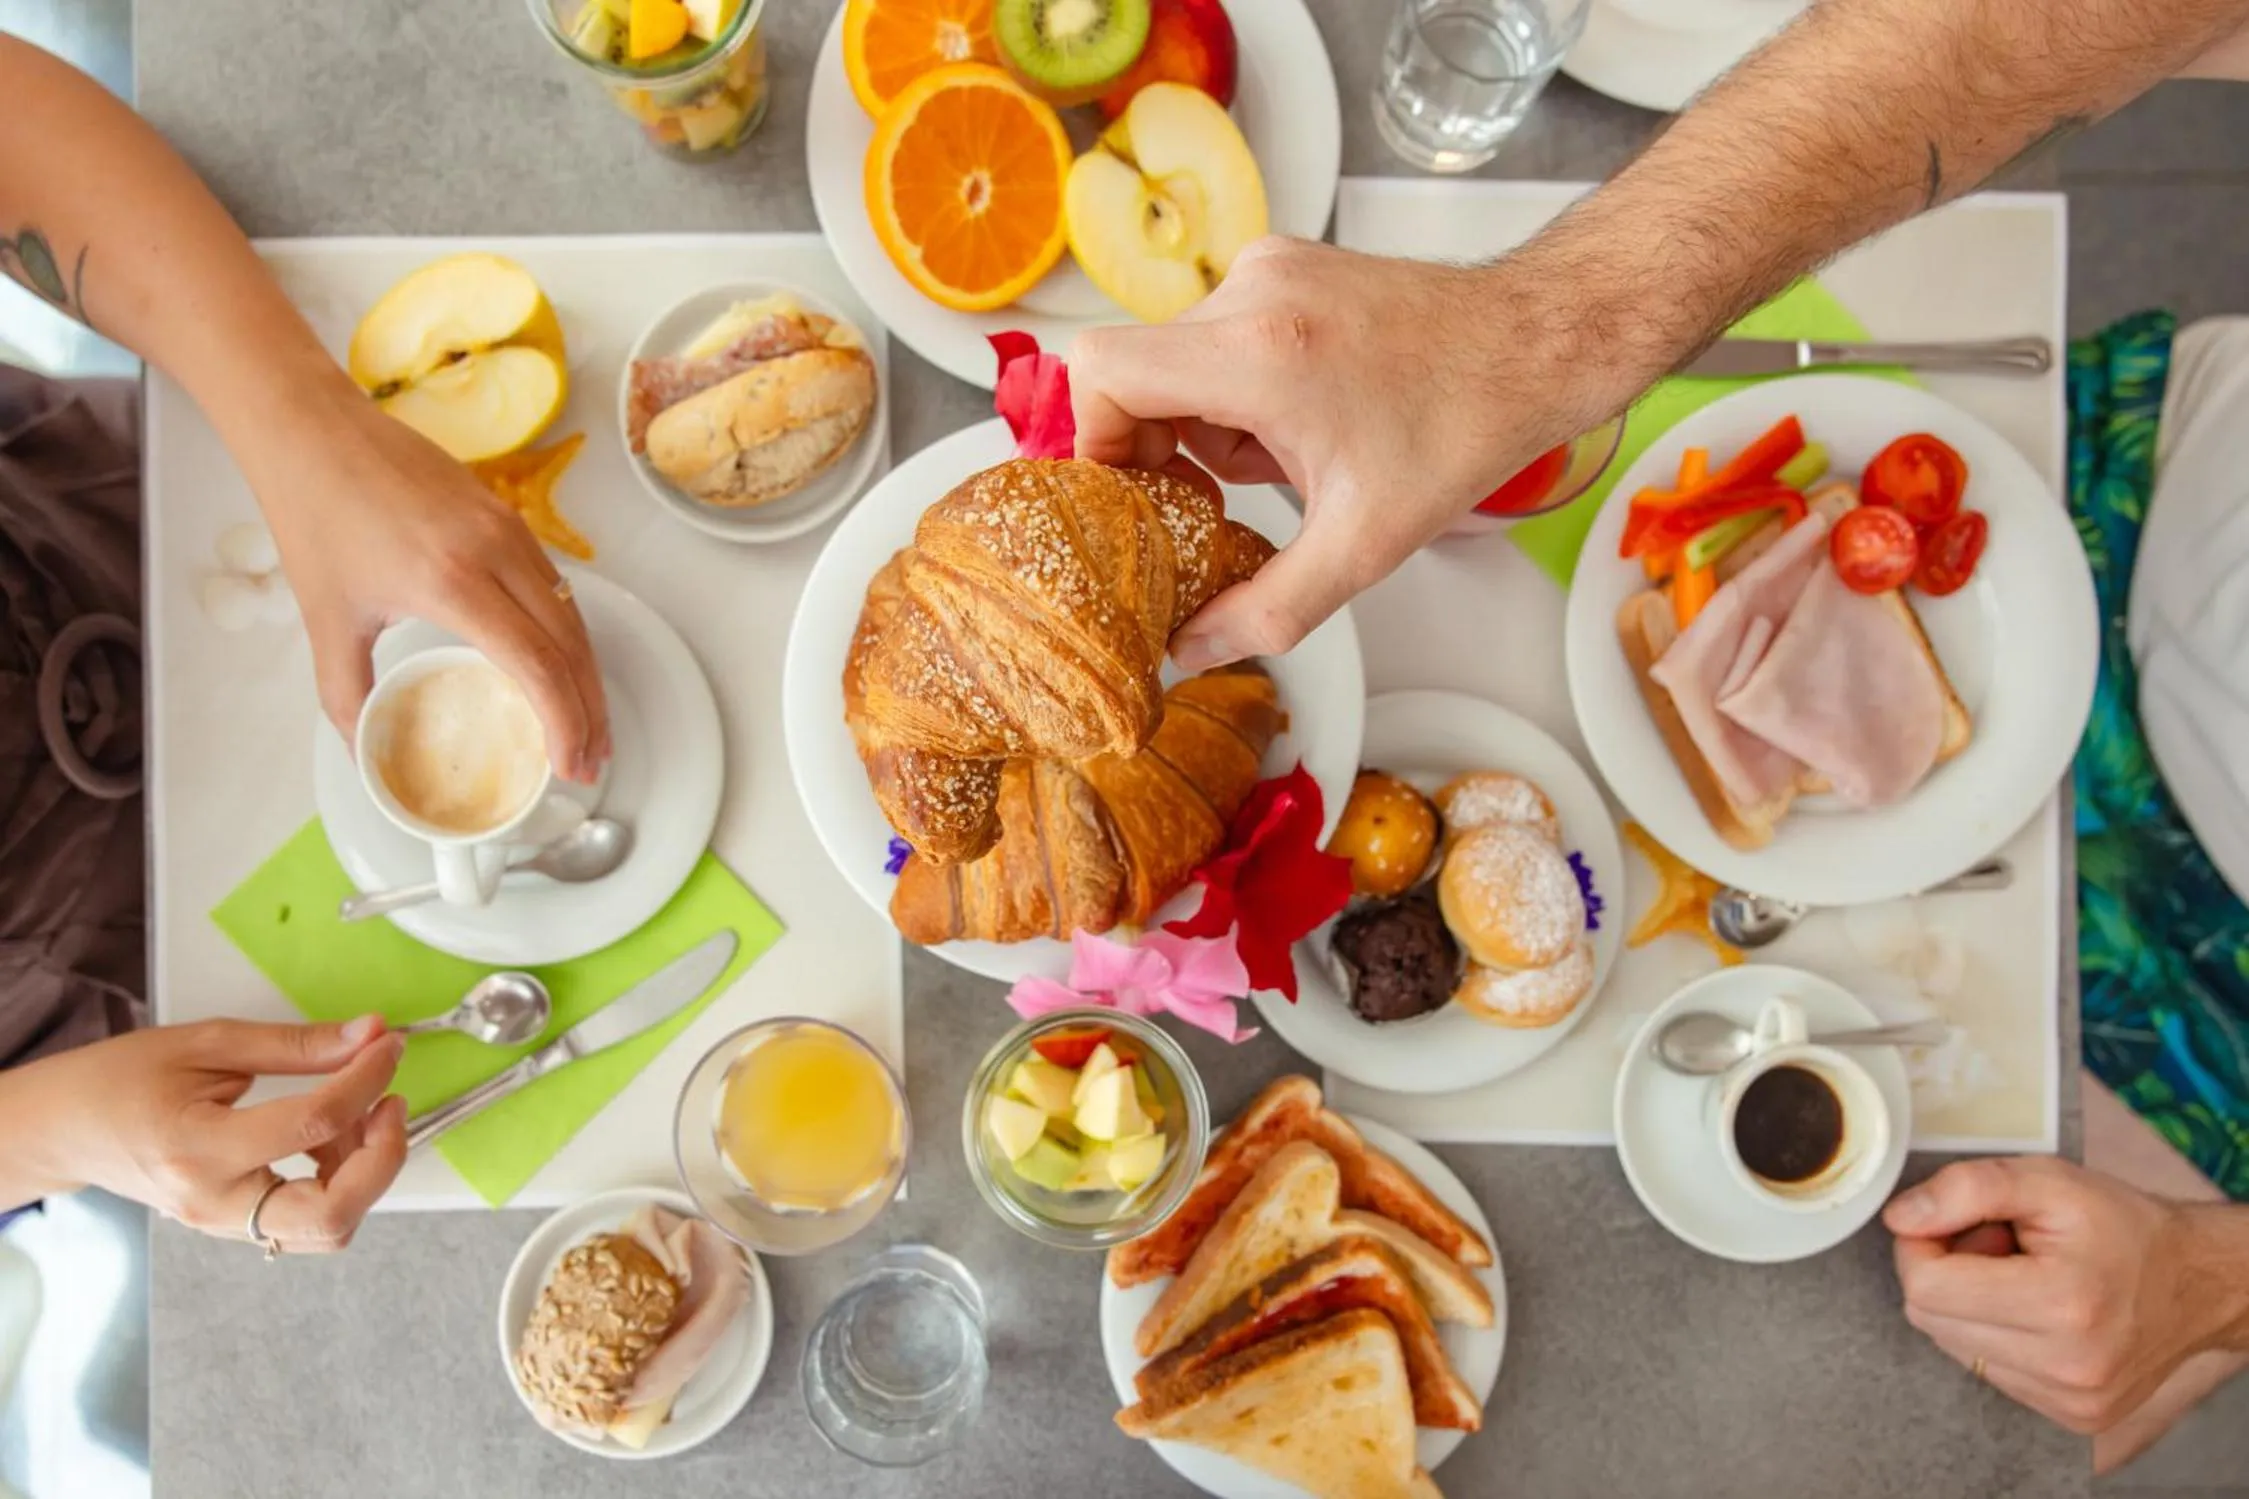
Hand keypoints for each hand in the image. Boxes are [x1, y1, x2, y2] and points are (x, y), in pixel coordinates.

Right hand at [31, 1016, 407, 1252]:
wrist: (66, 1128)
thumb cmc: (122, 1080)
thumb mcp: (208, 1042)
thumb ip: (297, 1045)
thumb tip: (368, 1035)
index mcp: (199, 1148)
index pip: (312, 1124)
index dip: (367, 1079)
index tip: (387, 1046)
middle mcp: (215, 1202)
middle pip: (334, 1215)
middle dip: (384, 1157)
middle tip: (390, 1101)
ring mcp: (225, 1224)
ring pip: (330, 1227)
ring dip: (365, 1170)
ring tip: (354, 1113)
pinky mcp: (237, 1227)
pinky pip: (310, 1221)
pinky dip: (341, 1180)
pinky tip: (329, 1136)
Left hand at [250, 382, 608, 782]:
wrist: (314, 432)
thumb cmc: (316, 518)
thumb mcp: (325, 620)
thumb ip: (346, 697)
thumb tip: (363, 754)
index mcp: (450, 582)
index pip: (536, 663)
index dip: (563, 721)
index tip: (568, 765)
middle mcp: (494, 551)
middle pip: (571, 645)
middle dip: (589, 711)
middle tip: (590, 763)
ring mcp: (508, 528)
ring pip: (573, 614)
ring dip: (587, 675)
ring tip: (586, 725)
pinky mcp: (507, 516)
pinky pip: (557, 585)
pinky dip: (570, 636)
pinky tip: (561, 666)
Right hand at [1069, 237, 1621, 669]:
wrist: (1535, 343)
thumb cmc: (1461, 429)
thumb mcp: (1362, 544)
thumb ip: (1267, 607)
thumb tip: (1192, 649)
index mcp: (1257, 351)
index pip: (1102, 369)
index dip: (1092, 438)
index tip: (1134, 493)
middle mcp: (1251, 292)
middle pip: (1137, 372)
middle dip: (1162, 447)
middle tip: (1217, 499)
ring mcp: (1269, 268)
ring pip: (1178, 358)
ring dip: (1206, 423)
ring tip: (1282, 460)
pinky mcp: (1287, 266)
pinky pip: (1218, 335)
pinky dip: (1235, 388)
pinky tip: (1300, 425)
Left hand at [1887, 1156, 2248, 1432]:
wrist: (2194, 1282)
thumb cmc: (2122, 1226)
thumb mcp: (2046, 1180)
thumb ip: (1965, 1189)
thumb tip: (1900, 1219)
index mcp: (2062, 1304)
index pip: (1925, 1286)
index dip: (1921, 1244)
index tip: (1949, 1223)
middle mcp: (2067, 1365)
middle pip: (1930, 1319)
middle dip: (1944, 1272)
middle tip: (1994, 1245)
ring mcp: (2070, 1400)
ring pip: (1953, 1347)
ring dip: (1967, 1306)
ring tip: (2019, 1278)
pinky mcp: (2071, 1417)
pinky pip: (1986, 1371)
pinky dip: (1993, 1336)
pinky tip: (2033, 1312)